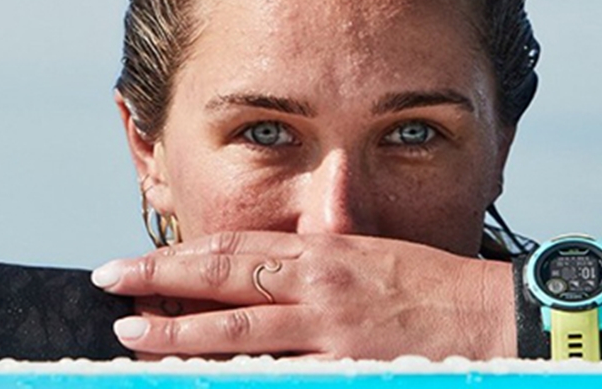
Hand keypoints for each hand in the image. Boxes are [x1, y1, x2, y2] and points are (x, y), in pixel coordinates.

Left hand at [91, 231, 516, 359]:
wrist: (490, 316)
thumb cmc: (432, 284)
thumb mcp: (373, 250)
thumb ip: (328, 241)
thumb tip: (297, 227)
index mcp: (322, 251)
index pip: (234, 249)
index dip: (180, 254)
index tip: (137, 261)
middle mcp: (317, 284)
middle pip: (225, 280)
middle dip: (162, 282)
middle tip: (112, 285)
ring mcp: (329, 329)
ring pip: (240, 332)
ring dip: (183, 334)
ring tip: (136, 335)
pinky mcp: (345, 366)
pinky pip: (280, 375)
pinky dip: (239, 376)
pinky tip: (205, 378)